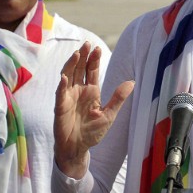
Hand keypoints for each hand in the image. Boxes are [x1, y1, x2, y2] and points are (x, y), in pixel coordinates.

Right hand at [54, 41, 133, 177]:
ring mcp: (68, 97)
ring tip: (77, 54)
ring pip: (69, 76)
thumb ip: (118, 98)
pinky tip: (64, 77)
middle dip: (83, 56)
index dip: (94, 60)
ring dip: (72, 65)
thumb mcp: (109, 114)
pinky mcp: (61, 107)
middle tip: (87, 44)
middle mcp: (79, 91)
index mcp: (92, 92)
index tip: (97, 48)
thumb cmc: (92, 132)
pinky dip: (62, 85)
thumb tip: (132, 82)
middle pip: (80, 69)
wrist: (78, 148)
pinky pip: (60, 94)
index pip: (92, 72)